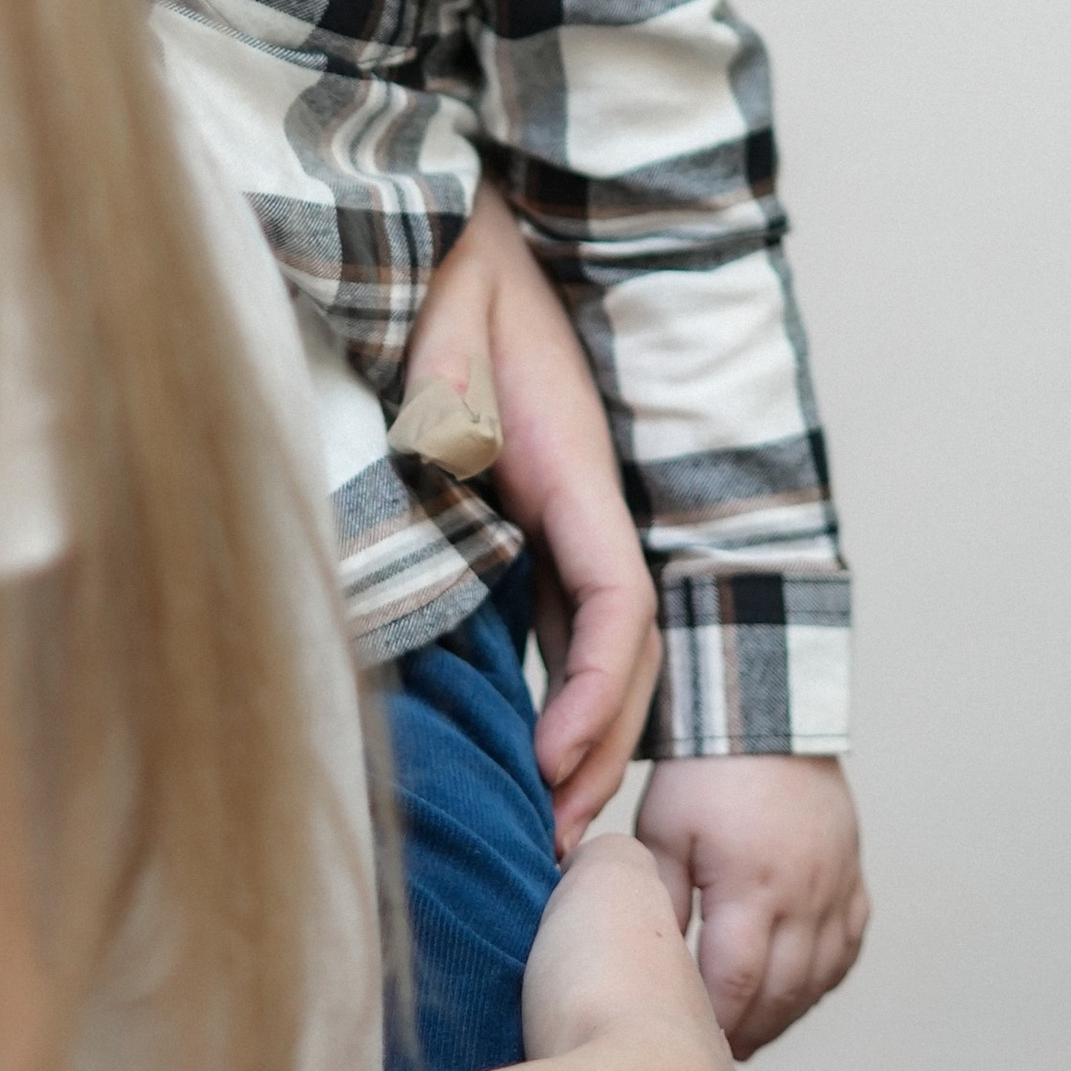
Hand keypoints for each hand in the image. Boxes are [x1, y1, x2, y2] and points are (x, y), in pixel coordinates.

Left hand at [397, 187, 661, 854]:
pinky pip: (562, 624)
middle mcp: (584, 503)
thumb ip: (446, 393)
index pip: (617, 598)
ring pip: (600, 647)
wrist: (464, 231)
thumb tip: (445, 458)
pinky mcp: (534, 522)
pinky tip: (530, 753)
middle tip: (556, 839)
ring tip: (550, 824)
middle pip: (625, 648)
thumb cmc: (456, 275)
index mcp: (574, 468)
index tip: (558, 760)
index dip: (597, 689)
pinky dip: (558, 694)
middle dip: (600, 746)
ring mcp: (564, 517)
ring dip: (586, 734)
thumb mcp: (448, 324)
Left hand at [636, 756, 869, 1060]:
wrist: (764, 713)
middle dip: (749, 1030)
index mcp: (752, 887)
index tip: (685, 1042)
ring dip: (786, 1012)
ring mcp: (837, 886)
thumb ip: (656, 901)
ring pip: (821, 978)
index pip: (735, 984)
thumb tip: (643, 963)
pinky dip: (823, 977)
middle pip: (783, 992)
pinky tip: (796, 991)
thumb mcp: (661, 832)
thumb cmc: (704, 772)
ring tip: (750, 1032)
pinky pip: (849, 946)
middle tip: (716, 1052)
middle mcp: (805, 895)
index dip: (712, 1023)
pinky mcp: (853, 874)